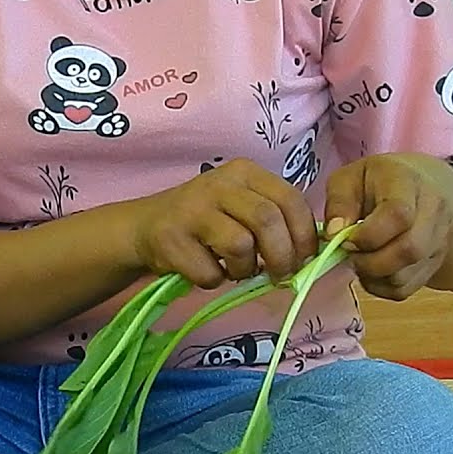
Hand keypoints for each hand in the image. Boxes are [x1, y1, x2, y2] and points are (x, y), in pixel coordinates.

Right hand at [132, 159, 318, 286]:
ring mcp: (193, 210)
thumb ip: (274, 220)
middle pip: (268, 221)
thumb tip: (308, 254)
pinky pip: (210, 272)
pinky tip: (206, 269)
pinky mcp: (171, 239)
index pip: (290, 200)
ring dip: (244, 270)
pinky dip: (214, 280)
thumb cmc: (204, 221)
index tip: (304, 260)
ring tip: (235, 270)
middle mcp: (219, 184)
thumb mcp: (241, 206)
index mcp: (244, 173)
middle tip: (278, 277)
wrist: (144, 228)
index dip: (304, 235)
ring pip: (241, 246)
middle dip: (281, 257)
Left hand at [324, 153, 452, 300]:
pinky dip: (380, 286)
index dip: (367, 235)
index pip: (398, 215)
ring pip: (405, 276)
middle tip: (350, 253)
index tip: (346, 238)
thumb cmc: (377, 181)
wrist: (422, 187)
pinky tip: (372, 268)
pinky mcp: (434, 264)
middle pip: (409, 250)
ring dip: (372, 275)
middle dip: (369, 261)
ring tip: (360, 257)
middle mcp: (433, 212)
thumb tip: (333, 233)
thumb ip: (339, 202)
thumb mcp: (350, 178)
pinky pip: (404, 290)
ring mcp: (438, 240)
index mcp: (409, 183)